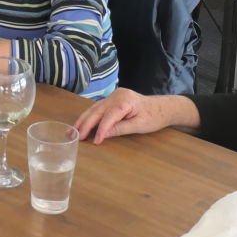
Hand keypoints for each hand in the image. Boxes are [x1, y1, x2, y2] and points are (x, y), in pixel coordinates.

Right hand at [73, 89, 199, 143]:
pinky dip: (89, 116)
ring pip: (94, 108)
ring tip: (72, 131)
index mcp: (125, 101)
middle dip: (85, 124)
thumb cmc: (154, 117)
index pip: (109, 117)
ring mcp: (113, 96)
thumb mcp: (139, 126)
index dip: (101, 130)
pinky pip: (98, 108)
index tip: (95, 142)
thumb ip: (121, 129)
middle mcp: (116, 95)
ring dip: (83, 120)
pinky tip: (81, 124)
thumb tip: (103, 135)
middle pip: (97, 111)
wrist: (163, 107)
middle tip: (75, 136)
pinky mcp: (112, 99)